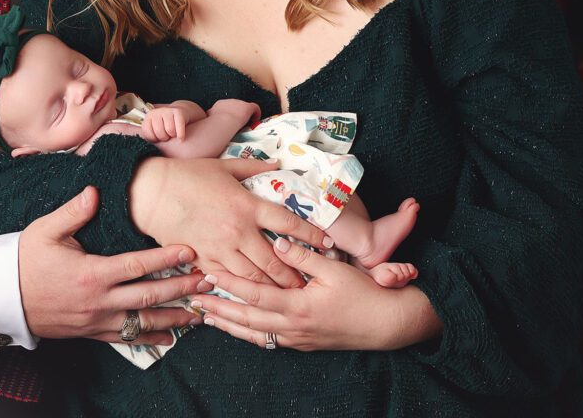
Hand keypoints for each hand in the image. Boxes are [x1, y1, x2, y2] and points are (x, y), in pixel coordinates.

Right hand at [18, 187, 206, 345]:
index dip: (165, 258)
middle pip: (149, 295)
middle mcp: (99, 300)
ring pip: (143, 321)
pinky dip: (150, 337)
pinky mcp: (93, 332)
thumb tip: (95, 191)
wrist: (4, 297)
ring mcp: (97, 320)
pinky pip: (127, 338)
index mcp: (91, 273)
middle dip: (182, 289)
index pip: (136, 265)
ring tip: (200, 312)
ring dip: (174, 317)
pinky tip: (170, 337)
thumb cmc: (25, 259)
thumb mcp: (46, 230)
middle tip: (208, 281)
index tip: (189, 251)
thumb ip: (74, 211)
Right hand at [129, 157, 330, 288]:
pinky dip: (242, 289)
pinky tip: (253, 296)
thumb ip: (253, 167)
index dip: (311, 234)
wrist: (152, 191)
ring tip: (288, 295)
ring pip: (255, 277)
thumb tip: (277, 164)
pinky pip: (228, 280)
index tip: (329, 243)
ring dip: (273, 287)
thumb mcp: (224, 165)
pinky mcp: (204, 259)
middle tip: (310, 284)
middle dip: (295, 275)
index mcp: (246, 204)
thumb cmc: (189, 174)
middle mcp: (238, 230)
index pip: (288, 222)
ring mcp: (221, 248)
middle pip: (276, 260)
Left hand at [141, 106, 187, 142]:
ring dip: (173, 135)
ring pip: (170, 130)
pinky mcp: (178, 112)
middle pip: (159, 132)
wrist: (179, 113)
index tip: (157, 138)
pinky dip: (181, 135)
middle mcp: (157, 112)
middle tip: (166, 135)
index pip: (147, 132)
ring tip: (173, 133)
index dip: (153, 139)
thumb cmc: (165, 126)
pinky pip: (179, 129)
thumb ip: (149, 135)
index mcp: (149, 117)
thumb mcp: (154, 129)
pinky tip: (180, 137)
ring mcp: (167, 111)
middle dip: (164, 137)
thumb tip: (144, 145)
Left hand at [192, 236, 442, 351]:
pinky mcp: (303, 342)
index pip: (254, 295)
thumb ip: (302, 254)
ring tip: (206, 317)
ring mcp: (297, 338)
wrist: (388, 325)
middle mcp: (293, 327)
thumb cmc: (364, 293)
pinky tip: (237, 328)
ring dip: (229, 325)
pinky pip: (268, 339)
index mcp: (298, 306)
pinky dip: (249, 333)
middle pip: (246, 320)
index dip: (229, 285)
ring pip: (254, 333)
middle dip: (219, 311)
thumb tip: (276, 241)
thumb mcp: (334, 269)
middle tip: (193, 301)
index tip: (207, 275)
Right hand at [209, 99, 261, 126]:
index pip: (225, 108)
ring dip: (245, 114)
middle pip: (235, 106)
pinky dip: (256, 114)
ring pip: (244, 107)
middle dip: (237, 113)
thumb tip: (208, 128)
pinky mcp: (247, 107)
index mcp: (219, 105)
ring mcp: (238, 103)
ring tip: (247, 123)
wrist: (223, 122)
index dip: (229, 114)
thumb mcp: (208, 123)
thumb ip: (209, 122)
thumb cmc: (215, 126)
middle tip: (239, 123)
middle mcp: (229, 102)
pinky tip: (256, 120)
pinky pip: (255, 108)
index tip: (230, 122)